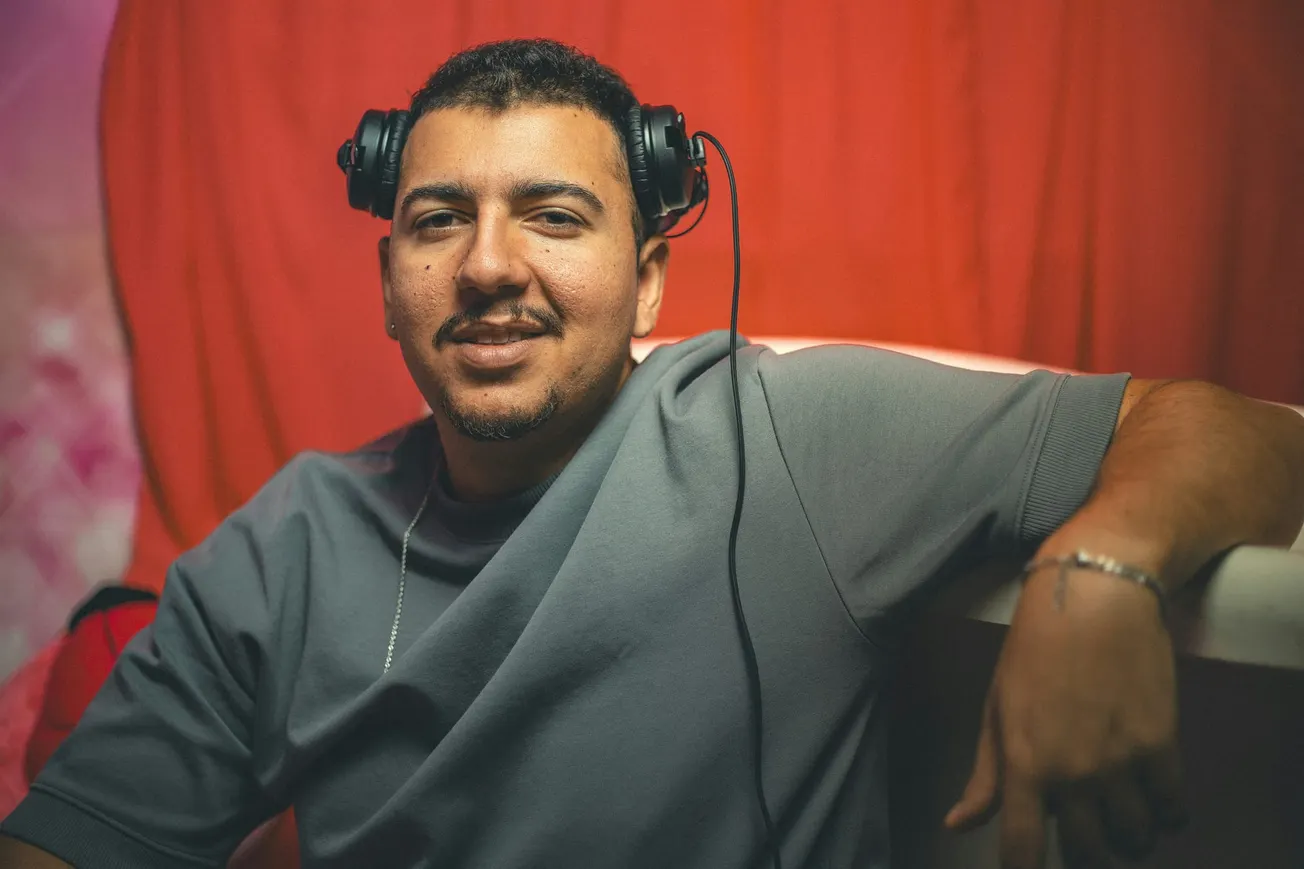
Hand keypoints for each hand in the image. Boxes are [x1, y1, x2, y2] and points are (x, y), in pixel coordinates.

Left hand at [944, 564, 1187, 867]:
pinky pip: (1172, 811)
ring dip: (1127, 837)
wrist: (1095, 598)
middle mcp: (1072, 773)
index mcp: (1023, 764)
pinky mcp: (1162, 747)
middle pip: (1086, 853)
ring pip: (1134, 840)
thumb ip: (985, 774)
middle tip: (1085, 832)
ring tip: (1121, 816)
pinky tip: (1152, 796)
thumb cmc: (1034, 649)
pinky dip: (1164, 815)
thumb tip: (957, 825)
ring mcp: (1120, 763)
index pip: (1022, 850)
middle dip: (1085, 852)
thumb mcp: (997, 707)